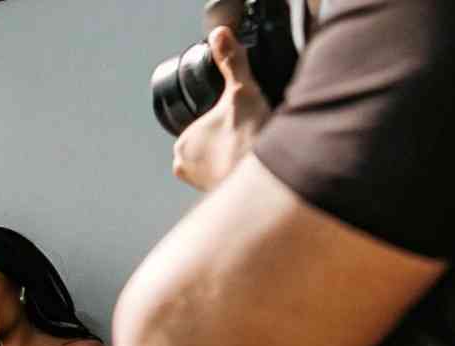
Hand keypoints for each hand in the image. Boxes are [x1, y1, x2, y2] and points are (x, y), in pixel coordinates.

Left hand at [172, 26, 271, 191]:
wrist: (271, 182)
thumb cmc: (249, 141)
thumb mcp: (241, 92)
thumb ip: (231, 62)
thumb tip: (220, 35)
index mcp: (183, 144)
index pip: (197, 129)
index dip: (219, 122)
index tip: (237, 122)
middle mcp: (187, 169)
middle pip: (208, 147)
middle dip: (225, 143)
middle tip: (247, 137)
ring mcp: (203, 187)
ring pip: (217, 165)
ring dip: (231, 161)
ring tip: (251, 153)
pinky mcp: (221, 200)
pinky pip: (229, 183)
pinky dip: (240, 177)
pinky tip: (254, 170)